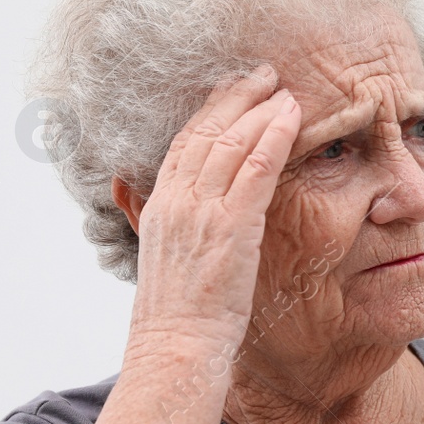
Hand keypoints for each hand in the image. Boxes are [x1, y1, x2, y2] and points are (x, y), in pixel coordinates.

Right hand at [122, 65, 301, 356]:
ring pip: (230, 142)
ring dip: (259, 109)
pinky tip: (291, 118)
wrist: (175, 350)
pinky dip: (272, 138)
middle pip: (205, 131)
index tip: (232, 89)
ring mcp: (201, 212)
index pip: (184, 142)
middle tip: (264, 73)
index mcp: (159, 206)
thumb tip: (132, 194)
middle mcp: (176, 201)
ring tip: (284, 88)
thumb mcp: (158, 257)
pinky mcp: (230, 227)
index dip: (210, 111)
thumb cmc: (177, 316)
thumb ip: (150, 220)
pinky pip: (254, 170)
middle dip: (236, 96)